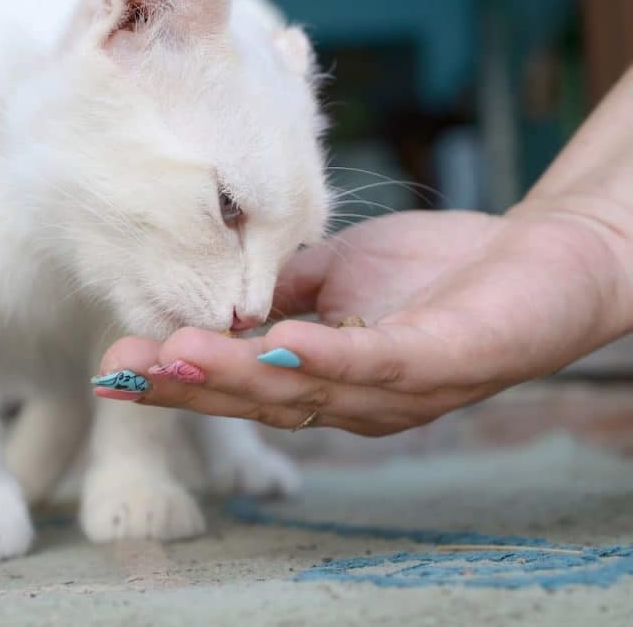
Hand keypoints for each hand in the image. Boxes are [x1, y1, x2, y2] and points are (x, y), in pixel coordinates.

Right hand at [96, 209, 628, 435]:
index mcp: (324, 383)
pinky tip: (280, 341)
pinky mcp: (443, 363)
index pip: (242, 388)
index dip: (180, 380)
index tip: (118, 365)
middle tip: (124, 370)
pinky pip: (376, 364)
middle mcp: (355, 403)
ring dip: (238, 374)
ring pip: (306, 391)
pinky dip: (324, 355)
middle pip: (260, 402)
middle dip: (188, 385)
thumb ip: (277, 291)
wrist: (542, 255)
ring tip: (177, 353)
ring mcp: (399, 392)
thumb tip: (214, 292)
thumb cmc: (433, 271)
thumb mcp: (333, 274)